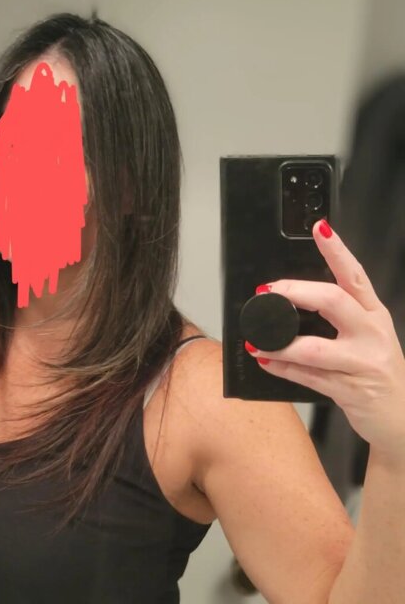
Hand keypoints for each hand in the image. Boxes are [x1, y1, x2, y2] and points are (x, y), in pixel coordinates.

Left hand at [246, 219, 404, 463]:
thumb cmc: (376, 369)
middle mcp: (373, 334)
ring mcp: (364, 364)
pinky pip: (310, 378)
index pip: (355, 275)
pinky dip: (284, 369)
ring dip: (280, 344)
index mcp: (374, 314)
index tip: (320, 229)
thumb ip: (338, 317)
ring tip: (256, 340)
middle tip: (269, 291)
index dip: (337, 251)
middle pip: (334, 302)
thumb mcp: (367, 336)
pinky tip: (267, 361)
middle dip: (297, 293)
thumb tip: (292, 298)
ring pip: (316, 349)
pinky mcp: (352, 391)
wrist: (401, 417)